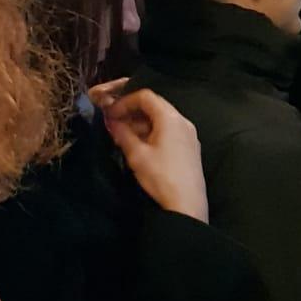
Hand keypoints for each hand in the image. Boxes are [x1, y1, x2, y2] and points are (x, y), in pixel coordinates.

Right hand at [89, 81, 208, 220]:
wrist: (187, 204)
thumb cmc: (160, 176)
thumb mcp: (136, 155)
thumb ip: (122, 133)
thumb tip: (111, 120)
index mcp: (171, 118)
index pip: (146, 96)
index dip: (125, 101)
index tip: (110, 113)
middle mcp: (183, 121)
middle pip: (155, 106)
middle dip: (132, 112)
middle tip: (114, 123)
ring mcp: (189, 135)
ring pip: (162, 120)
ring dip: (141, 124)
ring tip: (123, 136)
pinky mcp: (190, 148)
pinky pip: (170, 132)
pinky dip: (153, 133)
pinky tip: (140, 146)